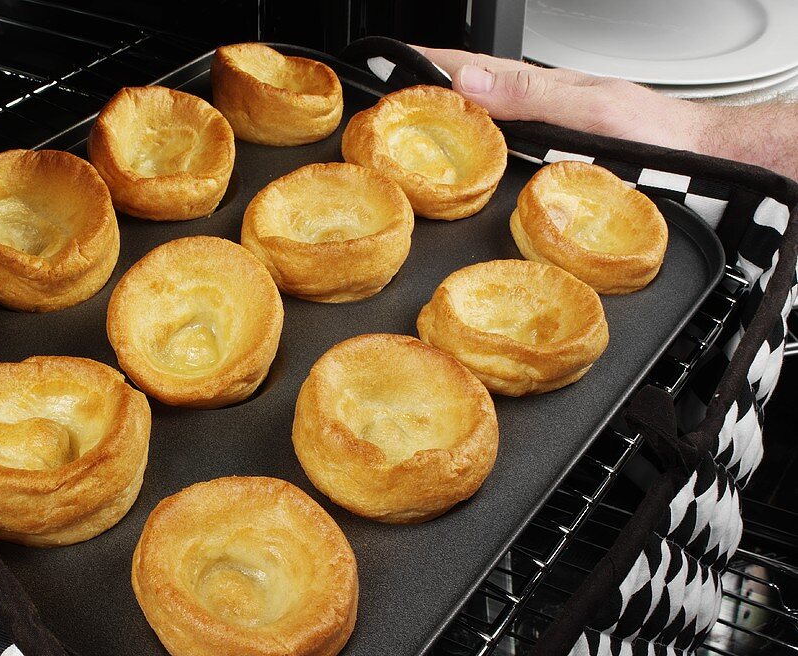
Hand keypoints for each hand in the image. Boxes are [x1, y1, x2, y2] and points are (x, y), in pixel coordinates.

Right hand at [412, 47, 707, 152]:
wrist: (698, 155)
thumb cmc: (654, 136)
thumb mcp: (589, 112)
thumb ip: (531, 98)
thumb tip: (471, 84)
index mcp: (541, 87)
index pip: (473, 68)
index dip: (432, 65)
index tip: (393, 65)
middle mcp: (542, 101)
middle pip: (474, 88)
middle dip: (430, 87)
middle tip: (392, 97)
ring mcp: (550, 121)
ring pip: (488, 111)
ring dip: (450, 111)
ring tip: (417, 119)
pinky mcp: (558, 145)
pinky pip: (506, 135)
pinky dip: (478, 136)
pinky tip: (471, 147)